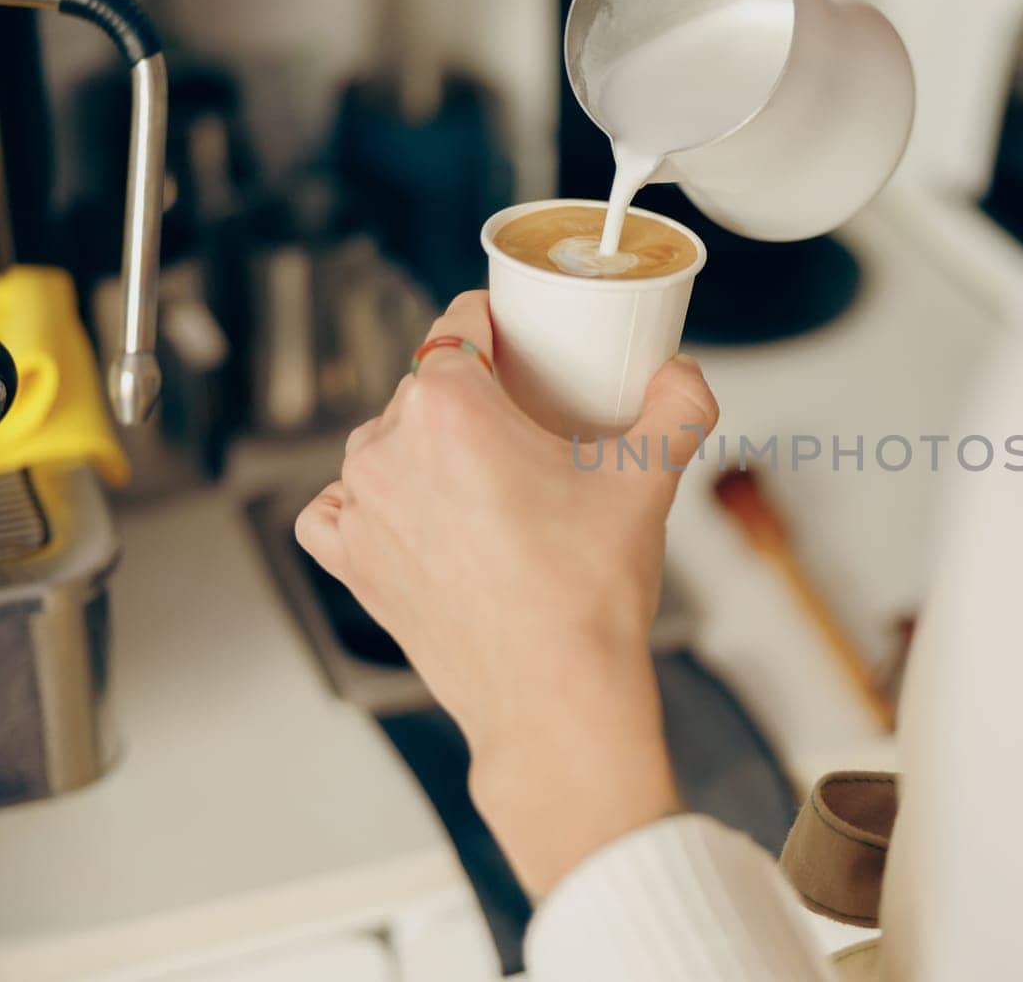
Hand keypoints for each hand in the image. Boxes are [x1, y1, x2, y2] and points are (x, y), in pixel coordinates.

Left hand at [295, 291, 719, 893]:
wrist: (553, 700)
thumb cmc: (588, 595)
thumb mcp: (650, 479)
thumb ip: (678, 406)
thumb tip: (682, 375)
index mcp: (449, 406)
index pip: (461, 321)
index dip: (499, 326)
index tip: (524, 345)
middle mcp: (386, 447)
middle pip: (428, 385)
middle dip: (475, 397)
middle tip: (531, 429)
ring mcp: (360, 507)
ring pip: (389, 442)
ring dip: (428, 449)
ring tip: (489, 485)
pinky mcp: (350, 561)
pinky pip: (340, 505)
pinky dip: (374, 502)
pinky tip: (422, 516)